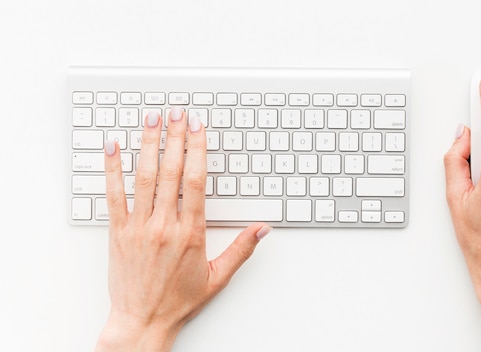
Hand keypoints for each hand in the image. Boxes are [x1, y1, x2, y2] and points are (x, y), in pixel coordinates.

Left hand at [96, 108, 271, 351]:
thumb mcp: (218, 276)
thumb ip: (241, 249)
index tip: (197, 128)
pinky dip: (112, 169)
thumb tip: (262, 229)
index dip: (197, 150)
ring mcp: (138, 227)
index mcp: (190, 233)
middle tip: (176, 113)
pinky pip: (113, 195)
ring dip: (147, 145)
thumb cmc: (179, 300)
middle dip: (174, 138)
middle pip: (171, 171)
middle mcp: (163, 225)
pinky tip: (113, 148)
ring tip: (151, 119)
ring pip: (143, 177)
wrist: (142, 321)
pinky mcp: (118, 232)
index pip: (195, 181)